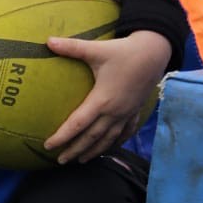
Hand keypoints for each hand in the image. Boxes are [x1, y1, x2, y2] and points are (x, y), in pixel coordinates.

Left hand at [43, 29, 170, 163]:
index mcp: (102, 100)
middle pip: (92, 138)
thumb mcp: (96, 49)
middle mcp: (114, 112)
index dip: (62, 137)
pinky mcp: (135, 111)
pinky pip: (125, 132)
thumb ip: (72, 47)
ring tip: (81, 160)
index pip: (77, 124)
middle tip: (60, 161)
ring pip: (108, 139)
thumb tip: (47, 41)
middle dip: (75, 151)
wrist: (155, 52)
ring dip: (94, 151)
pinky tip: (109, 148)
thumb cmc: (124, 51)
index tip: (48, 146)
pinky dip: (116, 142)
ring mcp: (126, 113)